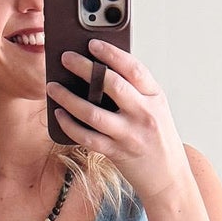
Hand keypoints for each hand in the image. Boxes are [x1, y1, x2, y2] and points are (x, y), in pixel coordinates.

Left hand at [47, 41, 192, 207]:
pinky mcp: (117, 153)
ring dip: (68, 98)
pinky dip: (70, 125)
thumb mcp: (155, 108)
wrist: (169, 177)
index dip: (111, 53)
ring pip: (93, 112)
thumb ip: (134, 90)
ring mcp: (130, 134)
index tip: (92, 42)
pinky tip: (59, 114)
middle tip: (65, 57)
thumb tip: (97, 70)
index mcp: (155, 96)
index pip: (133, 68)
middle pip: (111, 85)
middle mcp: (144, 113)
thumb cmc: (158, 138)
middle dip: (85, 68)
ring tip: (52, 87)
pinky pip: (87, 137)